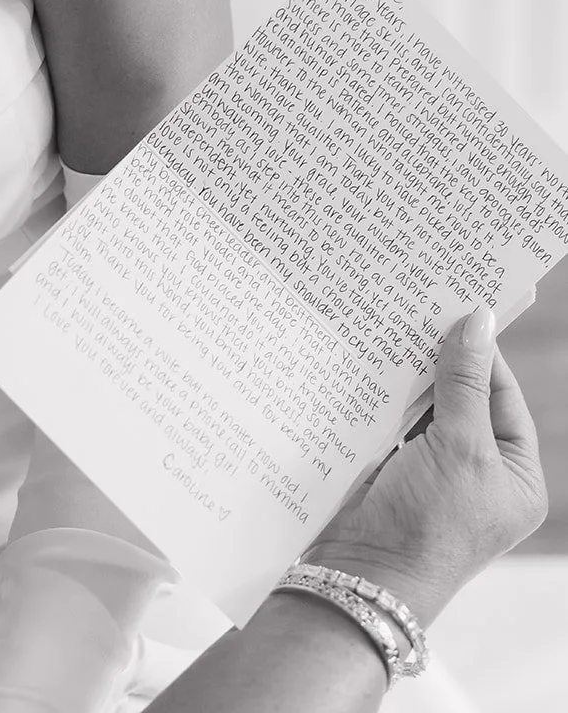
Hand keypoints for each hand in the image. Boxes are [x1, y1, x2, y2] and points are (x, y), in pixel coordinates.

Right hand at [303, 305, 547, 625]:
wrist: (366, 574)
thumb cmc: (429, 523)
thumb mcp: (460, 447)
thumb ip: (466, 382)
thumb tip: (477, 319)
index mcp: (516, 476)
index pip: (504, 396)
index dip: (483, 353)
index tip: (459, 307)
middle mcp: (480, 473)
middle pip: (465, 397)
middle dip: (442, 359)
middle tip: (421, 308)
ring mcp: (435, 471)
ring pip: (426, 405)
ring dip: (409, 374)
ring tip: (392, 327)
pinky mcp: (396, 469)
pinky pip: (395, 419)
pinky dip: (385, 394)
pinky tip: (370, 364)